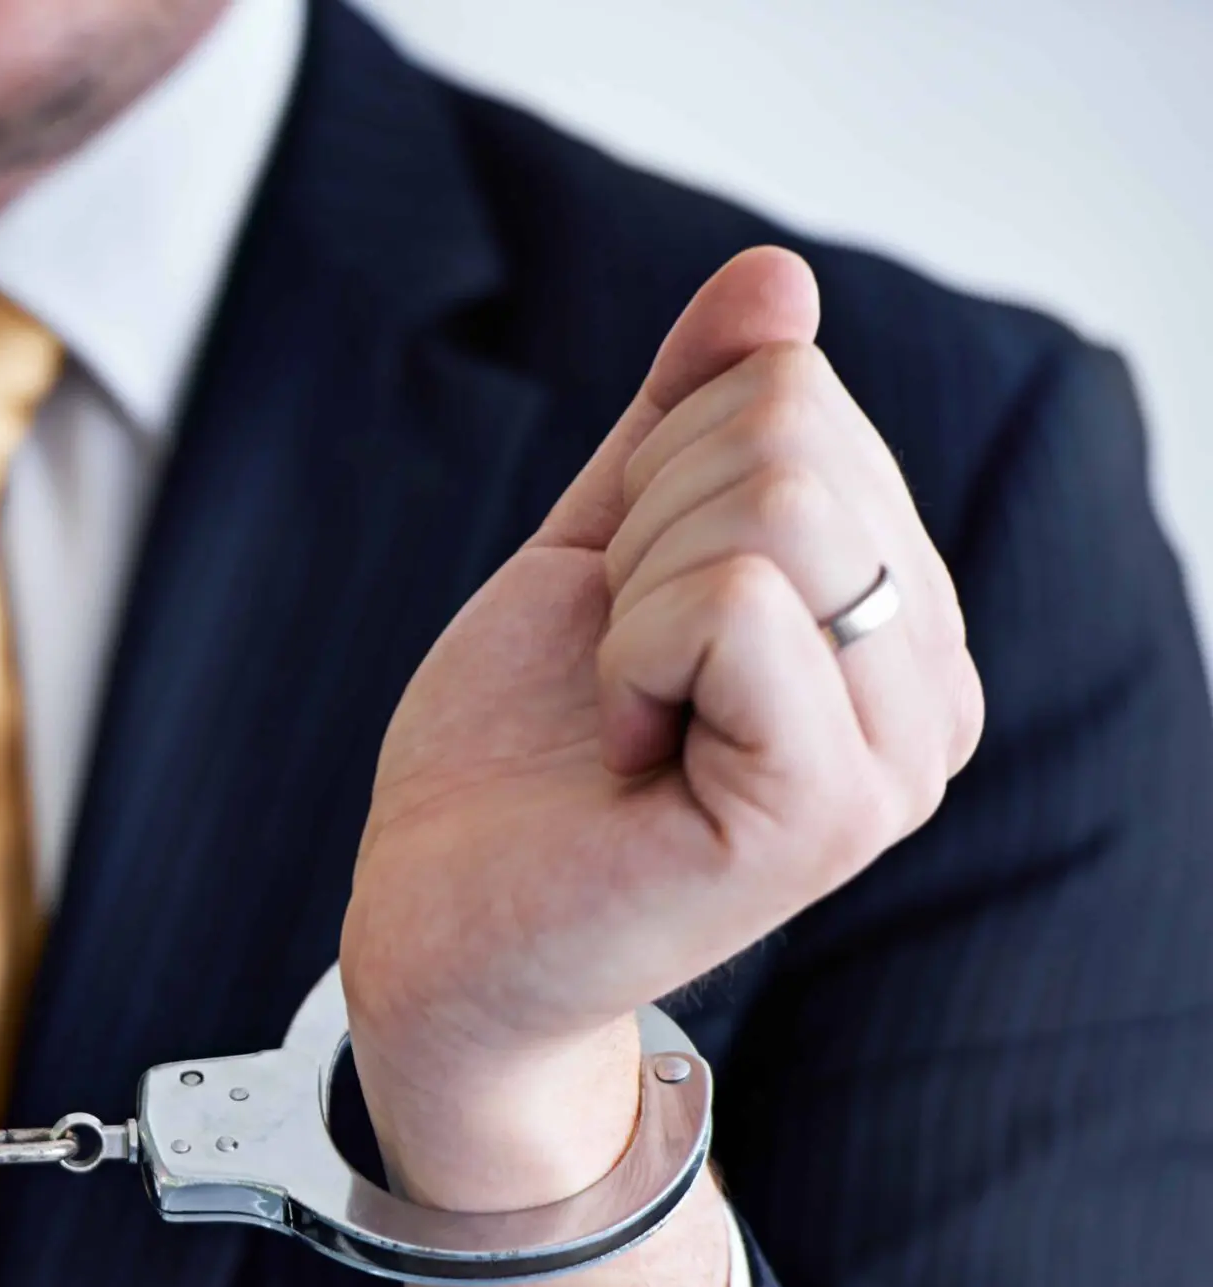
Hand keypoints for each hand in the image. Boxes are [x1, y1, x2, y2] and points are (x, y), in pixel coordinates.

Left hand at [342, 247, 981, 1210]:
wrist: (443, 925)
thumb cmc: (516, 753)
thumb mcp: (602, 547)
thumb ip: (686, 419)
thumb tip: (772, 277)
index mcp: (896, 615)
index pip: (798, 393)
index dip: (654, 481)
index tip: (625, 615)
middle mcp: (929, 686)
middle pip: (793, 431)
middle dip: (642, 529)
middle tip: (616, 667)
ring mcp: (896, 754)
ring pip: (776, 500)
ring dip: (634, 593)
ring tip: (625, 708)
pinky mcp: (829, 809)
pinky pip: (736, 599)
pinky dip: (630, 650)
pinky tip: (626, 744)